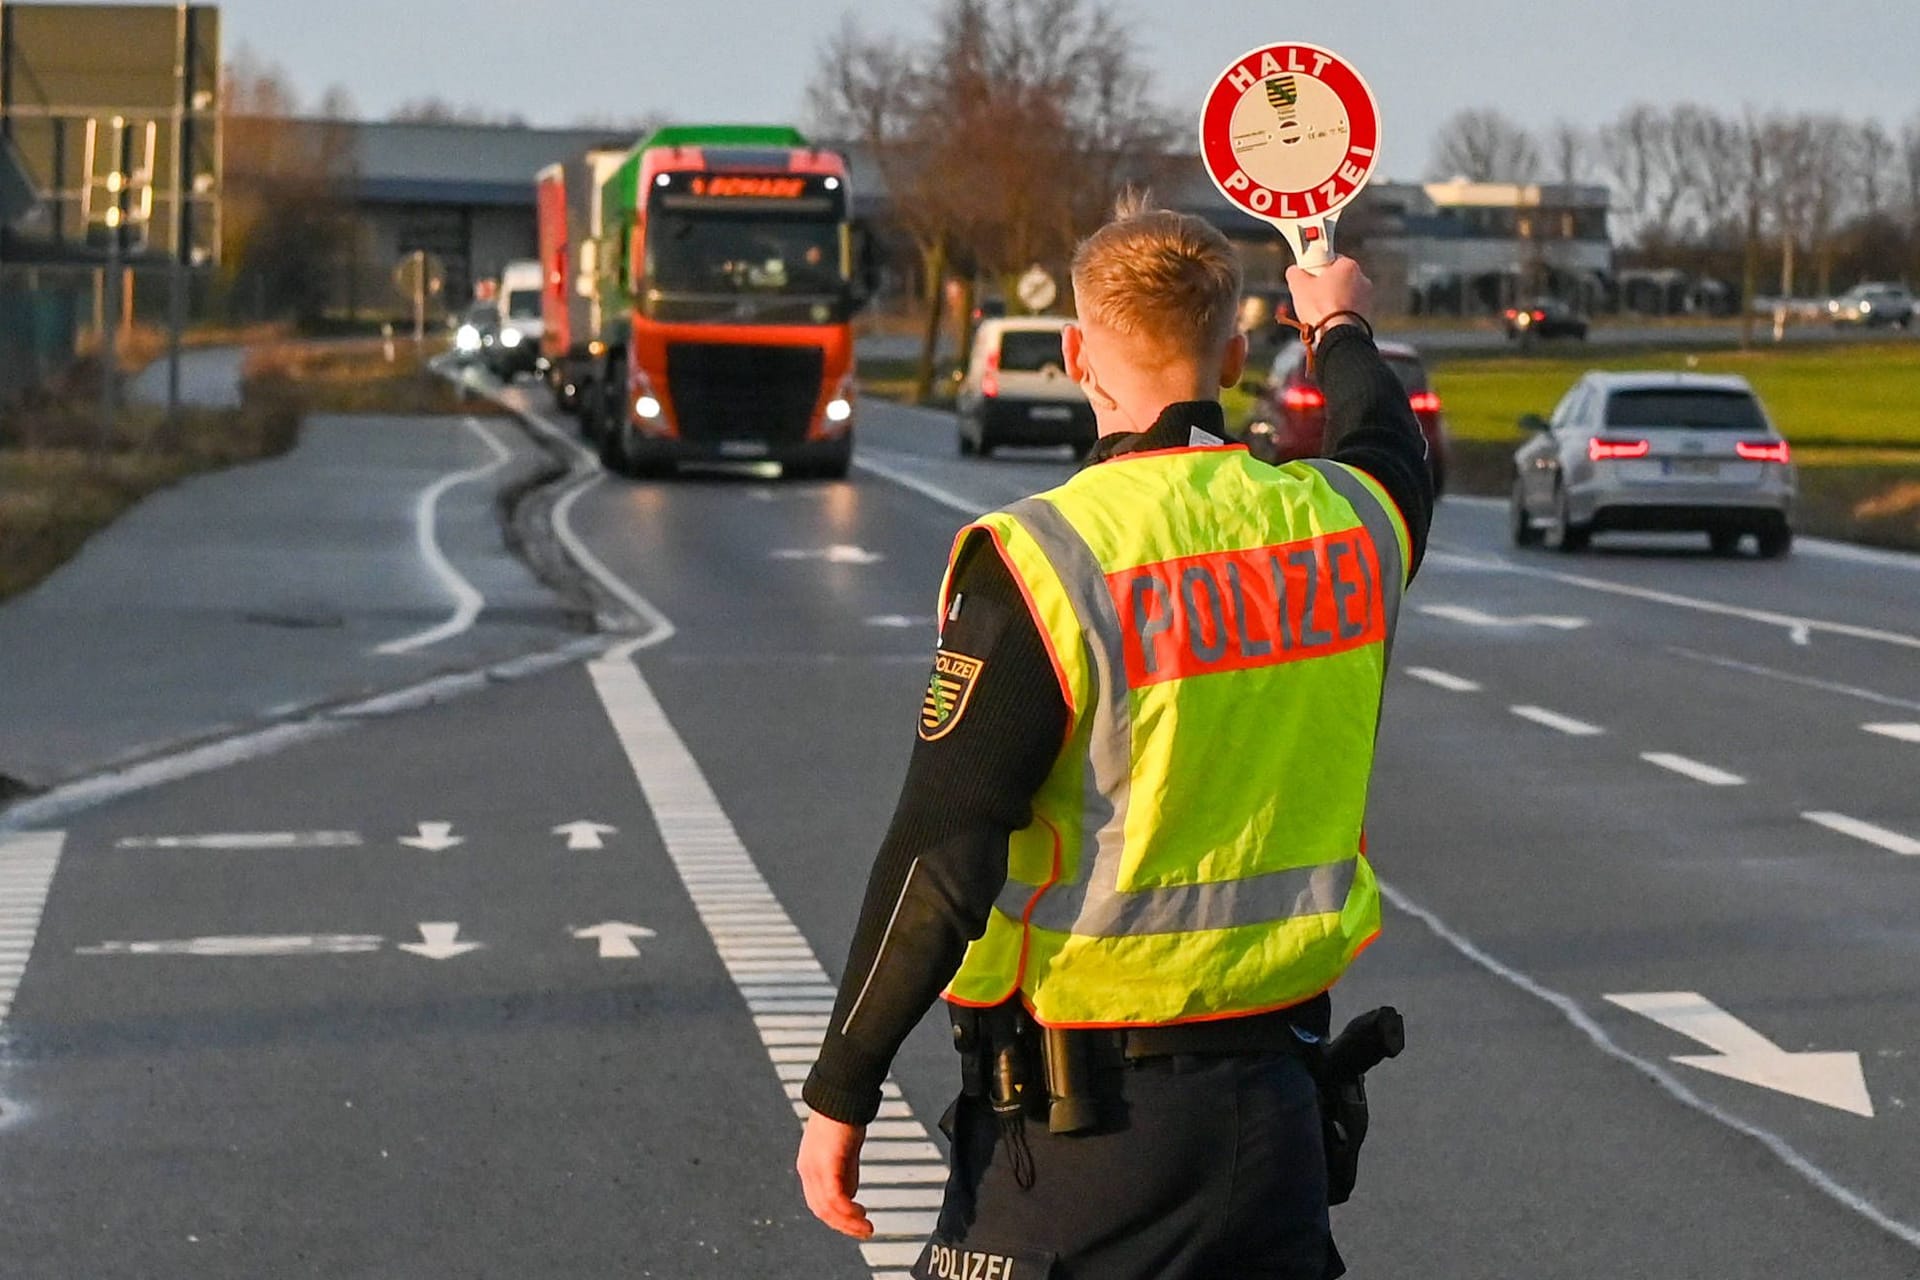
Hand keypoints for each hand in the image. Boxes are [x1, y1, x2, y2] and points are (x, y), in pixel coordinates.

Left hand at [797, 1111, 872, 1238]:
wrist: (842, 1095)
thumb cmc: (844, 1117)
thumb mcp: (844, 1152)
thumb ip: (846, 1173)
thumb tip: (850, 1195)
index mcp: (809, 1166)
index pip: (818, 1202)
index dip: (836, 1218)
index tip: (854, 1224)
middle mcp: (807, 1169)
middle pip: (821, 1210)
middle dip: (844, 1226)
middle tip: (863, 1232)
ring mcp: (815, 1167)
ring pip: (828, 1209)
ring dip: (849, 1223)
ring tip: (866, 1228)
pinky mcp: (827, 1164)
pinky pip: (835, 1197)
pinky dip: (848, 1211)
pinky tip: (861, 1214)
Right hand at [1286, 257, 1373, 333]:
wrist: (1338, 335)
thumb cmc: (1321, 308)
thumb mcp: (1298, 286)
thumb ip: (1295, 272)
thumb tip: (1294, 271)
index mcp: (1348, 265)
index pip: (1330, 260)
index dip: (1316, 269)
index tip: (1308, 278)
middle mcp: (1362, 278)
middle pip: (1338, 278)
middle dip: (1325, 286)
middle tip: (1311, 297)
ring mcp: (1367, 297)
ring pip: (1345, 295)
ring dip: (1333, 301)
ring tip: (1320, 312)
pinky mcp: (1367, 314)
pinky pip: (1350, 310)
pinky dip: (1341, 314)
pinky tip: (1330, 321)